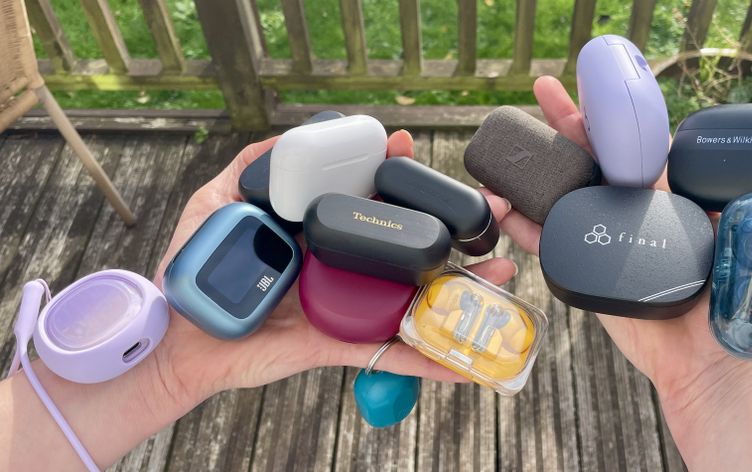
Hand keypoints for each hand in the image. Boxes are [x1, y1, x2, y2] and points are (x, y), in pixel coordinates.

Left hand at [150, 130, 516, 408]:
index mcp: (317, 232)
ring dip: (464, 289)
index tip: (408, 147)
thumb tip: (286, 137)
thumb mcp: (214, 207)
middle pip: (405, 245)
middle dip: (454, 227)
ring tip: (506, 273)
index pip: (367, 198)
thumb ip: (246, 170)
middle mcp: (340, 265)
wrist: (178, 341)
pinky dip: (430, 361)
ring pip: (413, 296)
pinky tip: (469, 363)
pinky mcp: (338, 345)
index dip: (394, 173)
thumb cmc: (195, 273)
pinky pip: (387, 354)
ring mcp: (344, 306)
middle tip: (494, 209)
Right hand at [480, 75, 751, 469]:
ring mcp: (608, 239)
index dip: (616, 113)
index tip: (597, 89)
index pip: (639, 143)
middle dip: (568, 124)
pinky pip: (550, 241)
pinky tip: (501, 205)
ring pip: (566, 194)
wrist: (709, 361)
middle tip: (545, 93)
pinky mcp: (586, 269)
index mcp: (674, 196)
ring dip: (536, 170)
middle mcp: (638, 212)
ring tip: (508, 150)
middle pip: (595, 158)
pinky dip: (524, 223)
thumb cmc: (741, 299)